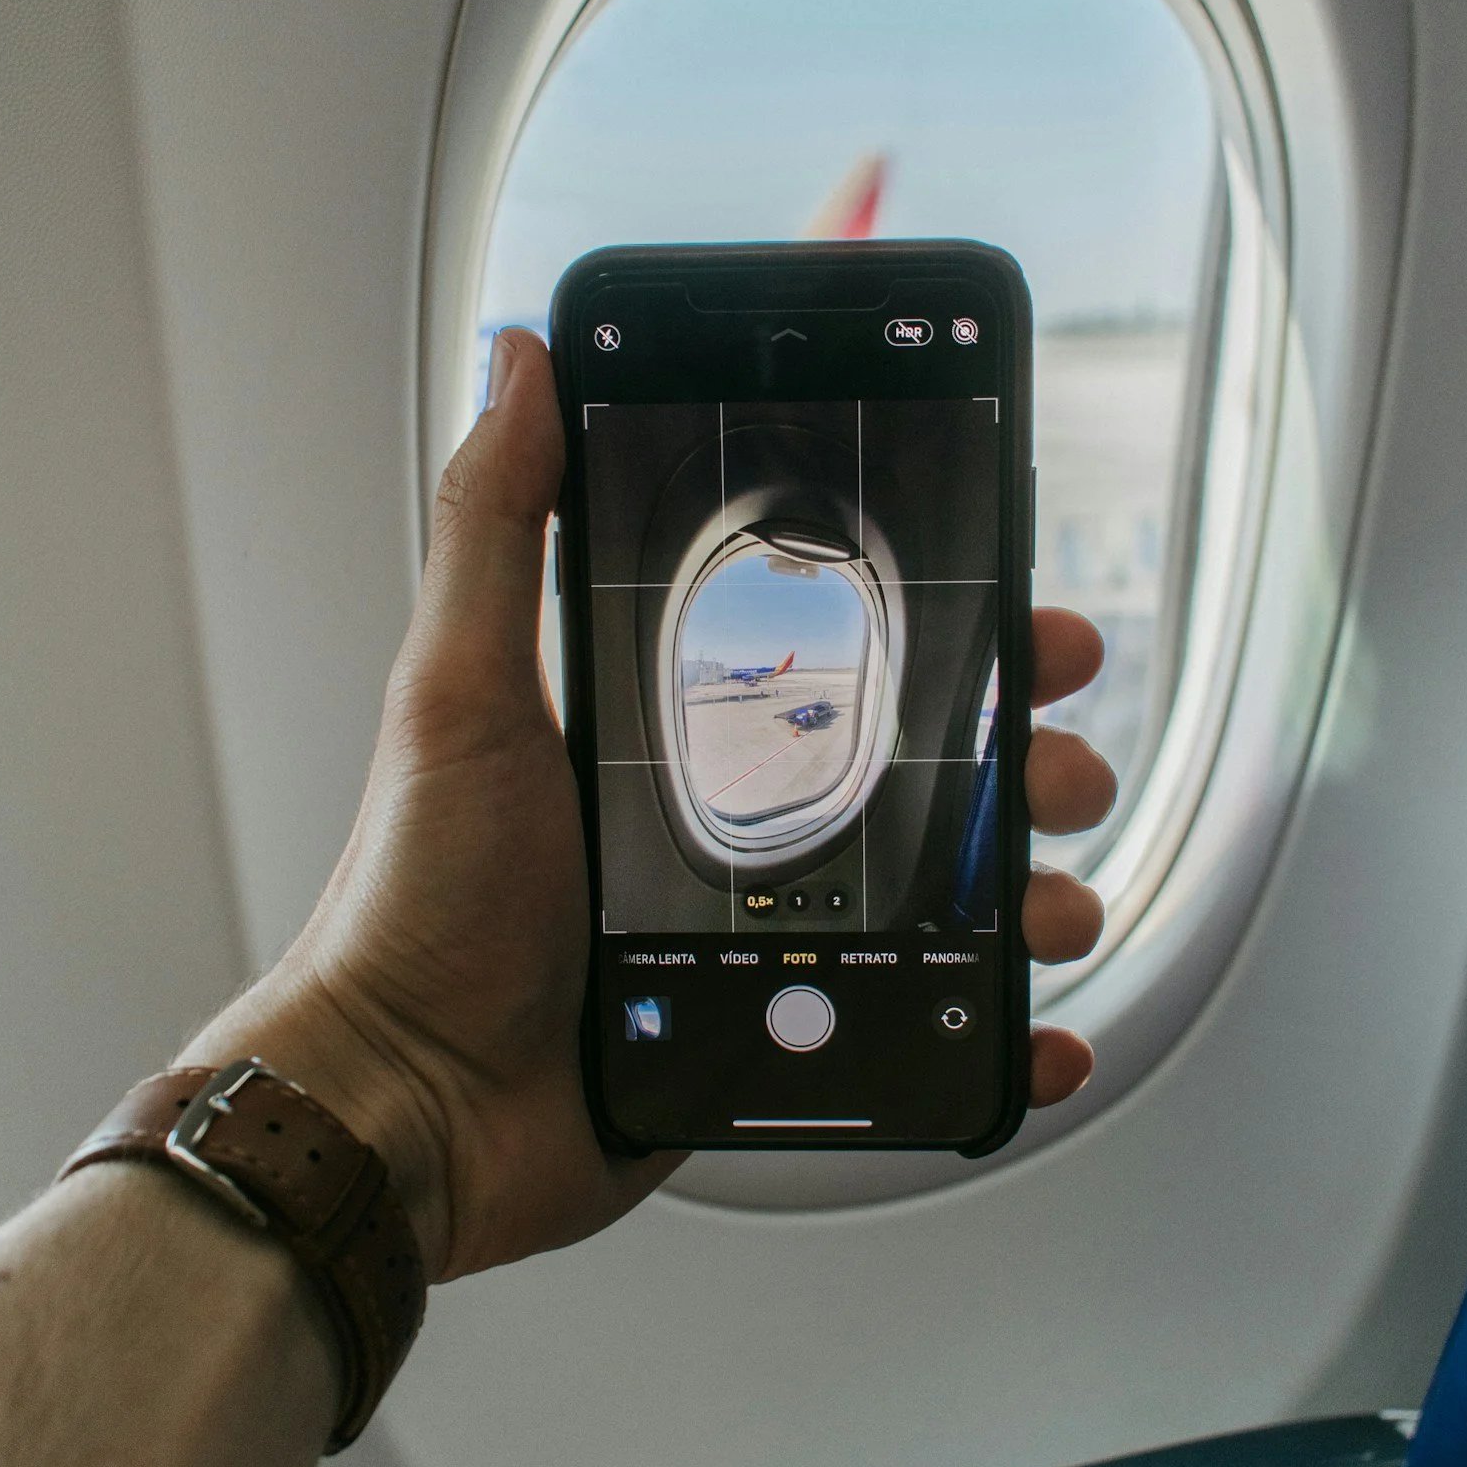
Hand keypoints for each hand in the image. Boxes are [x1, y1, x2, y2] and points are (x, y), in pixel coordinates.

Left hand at [181, 332, 1115, 1281]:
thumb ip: (496, 523)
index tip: (1021, 602)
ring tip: (1057, 898)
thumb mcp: (458, 689)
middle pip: (924, 774)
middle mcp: (736, 828)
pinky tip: (1039, 1026)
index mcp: (680, 734)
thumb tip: (523, 358)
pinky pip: (921, 1029)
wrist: (406, 1108)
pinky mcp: (780, 1041)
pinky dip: (998, 1031)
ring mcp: (768, 939)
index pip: (846, 656)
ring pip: (945, 898)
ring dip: (1031, 888)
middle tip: (1060, 760)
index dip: (948, 627)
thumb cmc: (417, 900)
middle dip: (1021, 758)